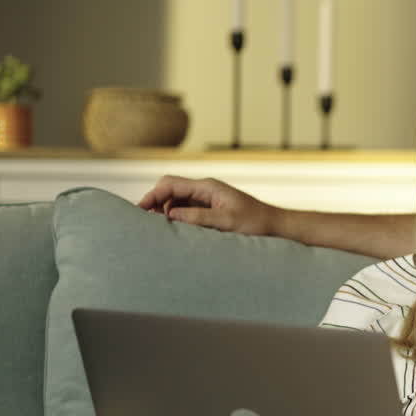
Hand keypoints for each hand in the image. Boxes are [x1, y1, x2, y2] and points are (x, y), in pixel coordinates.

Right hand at [137, 176, 280, 235]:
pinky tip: (176, 231)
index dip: (152, 195)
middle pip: (170, 190)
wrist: (275, 227)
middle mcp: (205, 190)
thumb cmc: (255, 223)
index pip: (170, 184)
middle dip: (155, 203)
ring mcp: (207, 200)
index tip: (139, 210)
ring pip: (176, 201)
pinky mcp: (210, 210)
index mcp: (207, 187)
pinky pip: (186, 211)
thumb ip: (198, 217)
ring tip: (160, 230)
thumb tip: (170, 215)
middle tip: (146, 223)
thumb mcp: (226, 221)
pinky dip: (177, 218)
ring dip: (165, 212)